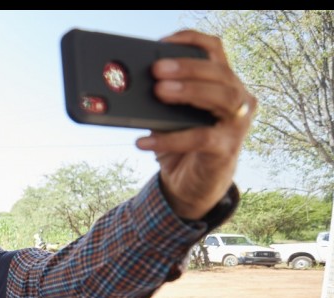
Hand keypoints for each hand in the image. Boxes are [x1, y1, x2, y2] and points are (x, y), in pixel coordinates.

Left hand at [135, 30, 255, 220]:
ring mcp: (237, 124)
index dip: (190, 41)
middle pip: (218, 72)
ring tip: (159, 91)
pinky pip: (200, 138)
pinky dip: (169, 139)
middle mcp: (238, 98)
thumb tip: (130, 83)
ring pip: (221, 97)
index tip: (162, 42)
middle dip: (186, 67)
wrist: (190, 185)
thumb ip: (161, 98)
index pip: (214, 50)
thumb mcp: (169, 116)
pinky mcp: (226, 149)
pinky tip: (144, 141)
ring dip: (189, 90)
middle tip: (157, 69)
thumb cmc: (180, 145)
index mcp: (224, 82)